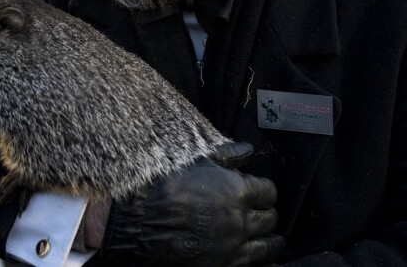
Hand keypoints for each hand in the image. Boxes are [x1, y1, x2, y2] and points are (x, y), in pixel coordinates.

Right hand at [98, 142, 282, 265]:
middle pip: (269, 220)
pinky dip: (258, 262)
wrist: (136, 219)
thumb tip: (248, 150)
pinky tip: (256, 258)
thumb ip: (227, 154)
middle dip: (266, 214)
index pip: (268, 192)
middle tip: (259, 213)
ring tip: (267, 238)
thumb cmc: (164, 184)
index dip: (264, 191)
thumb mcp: (196, 160)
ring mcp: (231, 248)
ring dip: (268, 240)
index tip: (258, 192)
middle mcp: (240, 221)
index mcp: (238, 192)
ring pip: (267, 247)